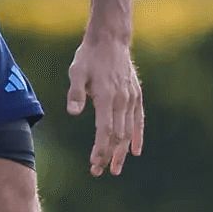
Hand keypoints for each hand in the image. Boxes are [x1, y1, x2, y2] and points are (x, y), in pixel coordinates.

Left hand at [64, 35, 142, 176]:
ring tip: (115, 169)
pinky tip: (136, 151)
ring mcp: (131, 98)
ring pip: (128, 132)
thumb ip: (76, 93)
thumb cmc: (89, 56)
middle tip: (97, 172)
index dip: (101, 149)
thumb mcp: (76, 71)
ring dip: (122, 152)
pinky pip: (139, 120)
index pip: (105, 130)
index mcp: (107, 96)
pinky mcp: (136, 95)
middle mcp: (122, 100)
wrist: (110, 39)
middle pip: (117, 136)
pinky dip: (138, 136)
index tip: (94, 164)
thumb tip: (73, 113)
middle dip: (108, 156)